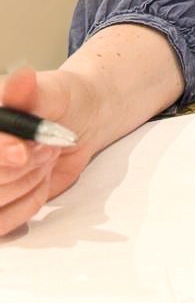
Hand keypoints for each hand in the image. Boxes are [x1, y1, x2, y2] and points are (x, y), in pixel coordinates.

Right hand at [0, 65, 104, 236]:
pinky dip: (29, 202)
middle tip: (47, 146)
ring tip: (44, 156)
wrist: (80, 121)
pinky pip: (3, 224)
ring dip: (29, 183)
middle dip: (23, 167)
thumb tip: (22, 78)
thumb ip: (31, 93)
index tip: (21, 152)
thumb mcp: (52, 90)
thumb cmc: (63, 101)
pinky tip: (40, 178)